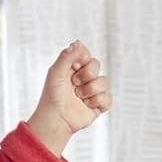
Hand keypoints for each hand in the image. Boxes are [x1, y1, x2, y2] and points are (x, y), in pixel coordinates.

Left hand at [26, 41, 111, 155]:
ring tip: (79, 97)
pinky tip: (87, 105)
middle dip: (86, 75)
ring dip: (91, 89)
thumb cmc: (52, 96)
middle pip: (97, 65)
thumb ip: (66, 56)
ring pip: (105, 81)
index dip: (82, 59)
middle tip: (74, 84)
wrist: (56, 119)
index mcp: (73, 67)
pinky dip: (98, 101)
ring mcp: (92, 91)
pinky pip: (108, 98)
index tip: (73, 67)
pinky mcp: (98, 104)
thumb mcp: (56, 72)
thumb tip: (78, 42)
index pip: (86, 53)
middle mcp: (84, 77)